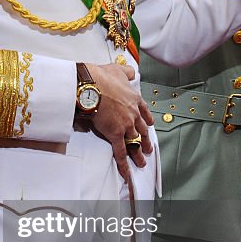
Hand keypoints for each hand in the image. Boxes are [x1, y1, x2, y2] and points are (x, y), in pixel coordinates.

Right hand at [85, 62, 153, 180]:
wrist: (91, 86)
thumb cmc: (101, 77)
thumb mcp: (117, 69)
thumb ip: (126, 71)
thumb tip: (131, 71)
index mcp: (134, 99)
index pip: (144, 111)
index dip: (147, 120)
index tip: (150, 125)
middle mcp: (133, 113)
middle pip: (142, 130)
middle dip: (145, 140)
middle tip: (148, 148)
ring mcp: (126, 125)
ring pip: (135, 143)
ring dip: (138, 154)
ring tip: (141, 162)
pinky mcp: (115, 134)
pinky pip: (120, 152)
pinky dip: (124, 164)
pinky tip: (127, 172)